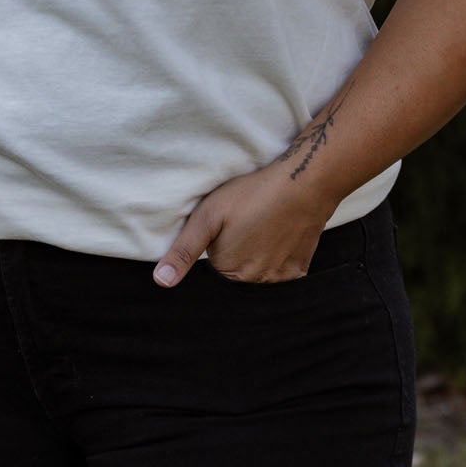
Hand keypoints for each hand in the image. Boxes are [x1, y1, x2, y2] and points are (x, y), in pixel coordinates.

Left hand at [152, 163, 330, 286]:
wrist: (304, 183)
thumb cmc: (253, 194)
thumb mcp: (208, 216)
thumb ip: (183, 250)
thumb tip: (160, 281)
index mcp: (229, 273)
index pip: (213, 270)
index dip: (217, 246)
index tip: (229, 227)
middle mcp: (256, 284)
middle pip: (236, 274)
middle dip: (236, 253)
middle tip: (247, 223)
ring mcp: (281, 279)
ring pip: (258, 274)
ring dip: (257, 256)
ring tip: (262, 227)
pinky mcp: (300, 270)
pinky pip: (281, 272)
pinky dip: (278, 257)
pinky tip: (279, 235)